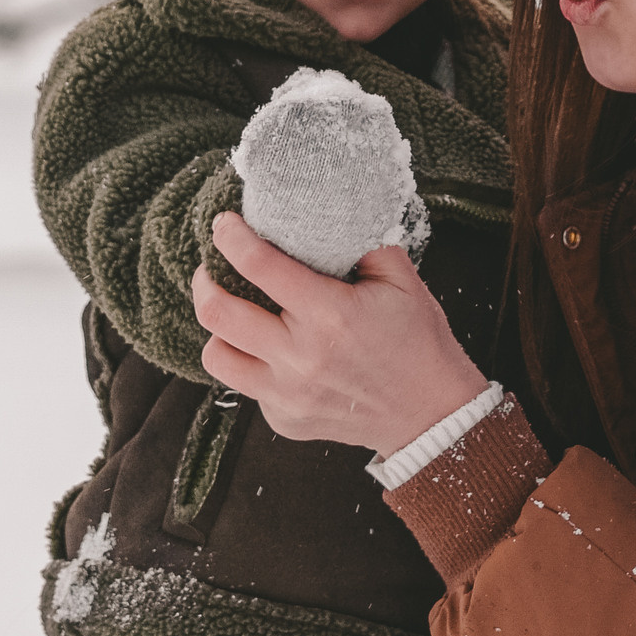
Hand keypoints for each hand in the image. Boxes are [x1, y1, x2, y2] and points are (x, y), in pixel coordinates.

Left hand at [194, 212, 487, 457]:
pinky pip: (246, 387)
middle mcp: (300, 357)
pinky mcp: (285, 419)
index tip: (224, 224)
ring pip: (216, 357)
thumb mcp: (403, 281)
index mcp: (329, 314)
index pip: (257, 264)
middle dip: (204, 281)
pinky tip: (273, 353)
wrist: (431, 414)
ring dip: (218, 330)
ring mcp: (288, 394)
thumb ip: (365, 243)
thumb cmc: (418, 343)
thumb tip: (330, 216)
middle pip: (217, 313)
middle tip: (210, 269)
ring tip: (232, 314)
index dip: (231, 236)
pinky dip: (252, 365)